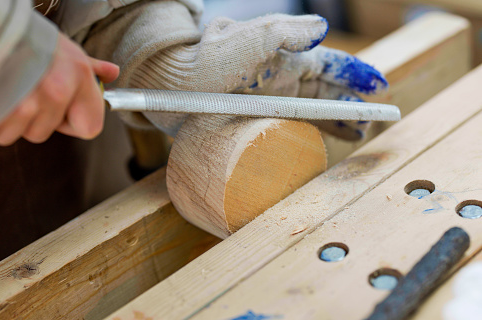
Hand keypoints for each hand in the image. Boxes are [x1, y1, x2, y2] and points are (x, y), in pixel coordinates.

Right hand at [0, 33, 118, 145]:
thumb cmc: (23, 36)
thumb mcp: (64, 47)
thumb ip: (90, 67)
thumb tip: (112, 73)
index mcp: (77, 76)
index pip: (90, 128)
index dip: (73, 121)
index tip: (61, 107)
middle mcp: (55, 92)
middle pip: (44, 132)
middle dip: (32, 118)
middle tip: (21, 89)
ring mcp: (23, 105)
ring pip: (14, 135)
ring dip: (4, 119)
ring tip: (1, 90)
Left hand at [124, 14, 386, 139]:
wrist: (170, 88)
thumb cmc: (206, 62)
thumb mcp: (244, 40)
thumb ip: (282, 32)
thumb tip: (322, 28)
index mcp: (284, 55)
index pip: (329, 64)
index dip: (354, 75)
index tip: (378, 87)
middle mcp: (282, 77)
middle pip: (326, 90)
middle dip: (350, 102)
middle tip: (371, 119)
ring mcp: (271, 99)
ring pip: (314, 109)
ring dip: (336, 120)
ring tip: (357, 132)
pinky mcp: (259, 119)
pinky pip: (293, 126)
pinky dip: (313, 133)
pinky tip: (325, 142)